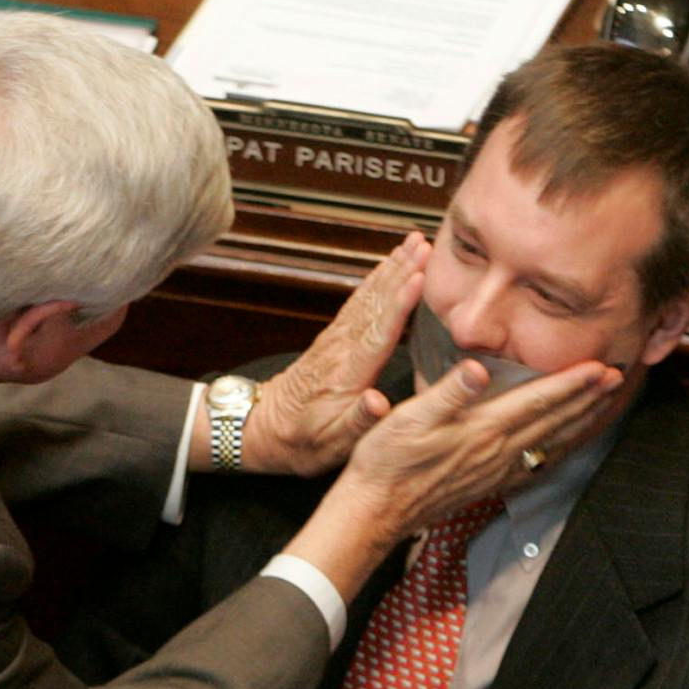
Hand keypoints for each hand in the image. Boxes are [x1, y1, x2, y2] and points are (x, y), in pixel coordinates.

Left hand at [238, 233, 430, 477]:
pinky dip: (376, 279)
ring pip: (368, 296)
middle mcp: (342, 349)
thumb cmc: (302, 442)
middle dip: (402, 271)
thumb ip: (357, 422)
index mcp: (347, 375)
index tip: (419, 277)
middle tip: (425, 244)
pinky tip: (388, 265)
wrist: (263, 430)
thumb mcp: (331, 444)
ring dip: (392, 267)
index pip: (378, 333)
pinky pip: (359, 301)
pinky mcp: (334, 337)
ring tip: (413, 243)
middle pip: (376, 303)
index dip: (400, 305)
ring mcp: (336, 339)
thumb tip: (380, 402)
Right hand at [285, 357, 623, 599]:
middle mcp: (497, 453)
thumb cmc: (386, 461)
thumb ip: (449, 392)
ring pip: (550, 442)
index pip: (539, 401)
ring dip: (580, 420)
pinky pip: (535, 464)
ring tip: (603, 403)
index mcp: (483, 430)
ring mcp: (495, 472)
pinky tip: (563, 444)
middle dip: (589, 397)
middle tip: (620, 375)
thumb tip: (479, 369)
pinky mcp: (487, 484)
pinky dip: (558, 448)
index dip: (573, 382)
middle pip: (555, 421)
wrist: (374, 511)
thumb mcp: (409, 417)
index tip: (603, 365)